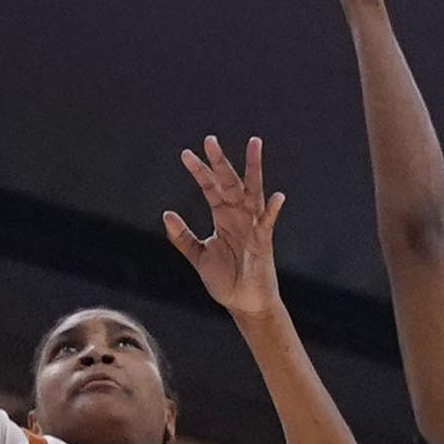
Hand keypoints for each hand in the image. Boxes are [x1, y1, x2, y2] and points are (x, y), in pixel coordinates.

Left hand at [162, 133, 286, 329]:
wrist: (243, 304)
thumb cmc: (226, 280)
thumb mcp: (198, 255)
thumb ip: (182, 236)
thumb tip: (166, 214)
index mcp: (223, 217)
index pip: (210, 187)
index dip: (199, 171)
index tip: (185, 154)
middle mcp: (239, 216)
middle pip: (229, 182)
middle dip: (220, 161)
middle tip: (210, 140)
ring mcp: (253, 226)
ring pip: (253, 191)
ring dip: (254, 168)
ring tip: (254, 145)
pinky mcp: (263, 243)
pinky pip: (268, 224)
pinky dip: (273, 211)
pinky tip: (277, 196)